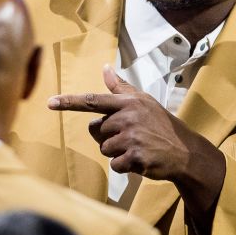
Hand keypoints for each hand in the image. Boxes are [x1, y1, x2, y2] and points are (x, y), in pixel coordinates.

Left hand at [47, 66, 224, 212]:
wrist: (185, 151)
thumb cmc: (161, 125)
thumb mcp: (144, 101)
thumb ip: (121, 88)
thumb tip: (105, 68)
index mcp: (128, 102)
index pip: (93, 101)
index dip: (69, 102)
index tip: (50, 102)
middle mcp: (128, 117)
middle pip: (96, 130)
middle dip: (108, 137)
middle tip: (130, 137)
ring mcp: (132, 137)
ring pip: (104, 148)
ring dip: (117, 152)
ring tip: (137, 147)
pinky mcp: (136, 156)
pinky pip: (115, 165)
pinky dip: (125, 166)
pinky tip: (139, 160)